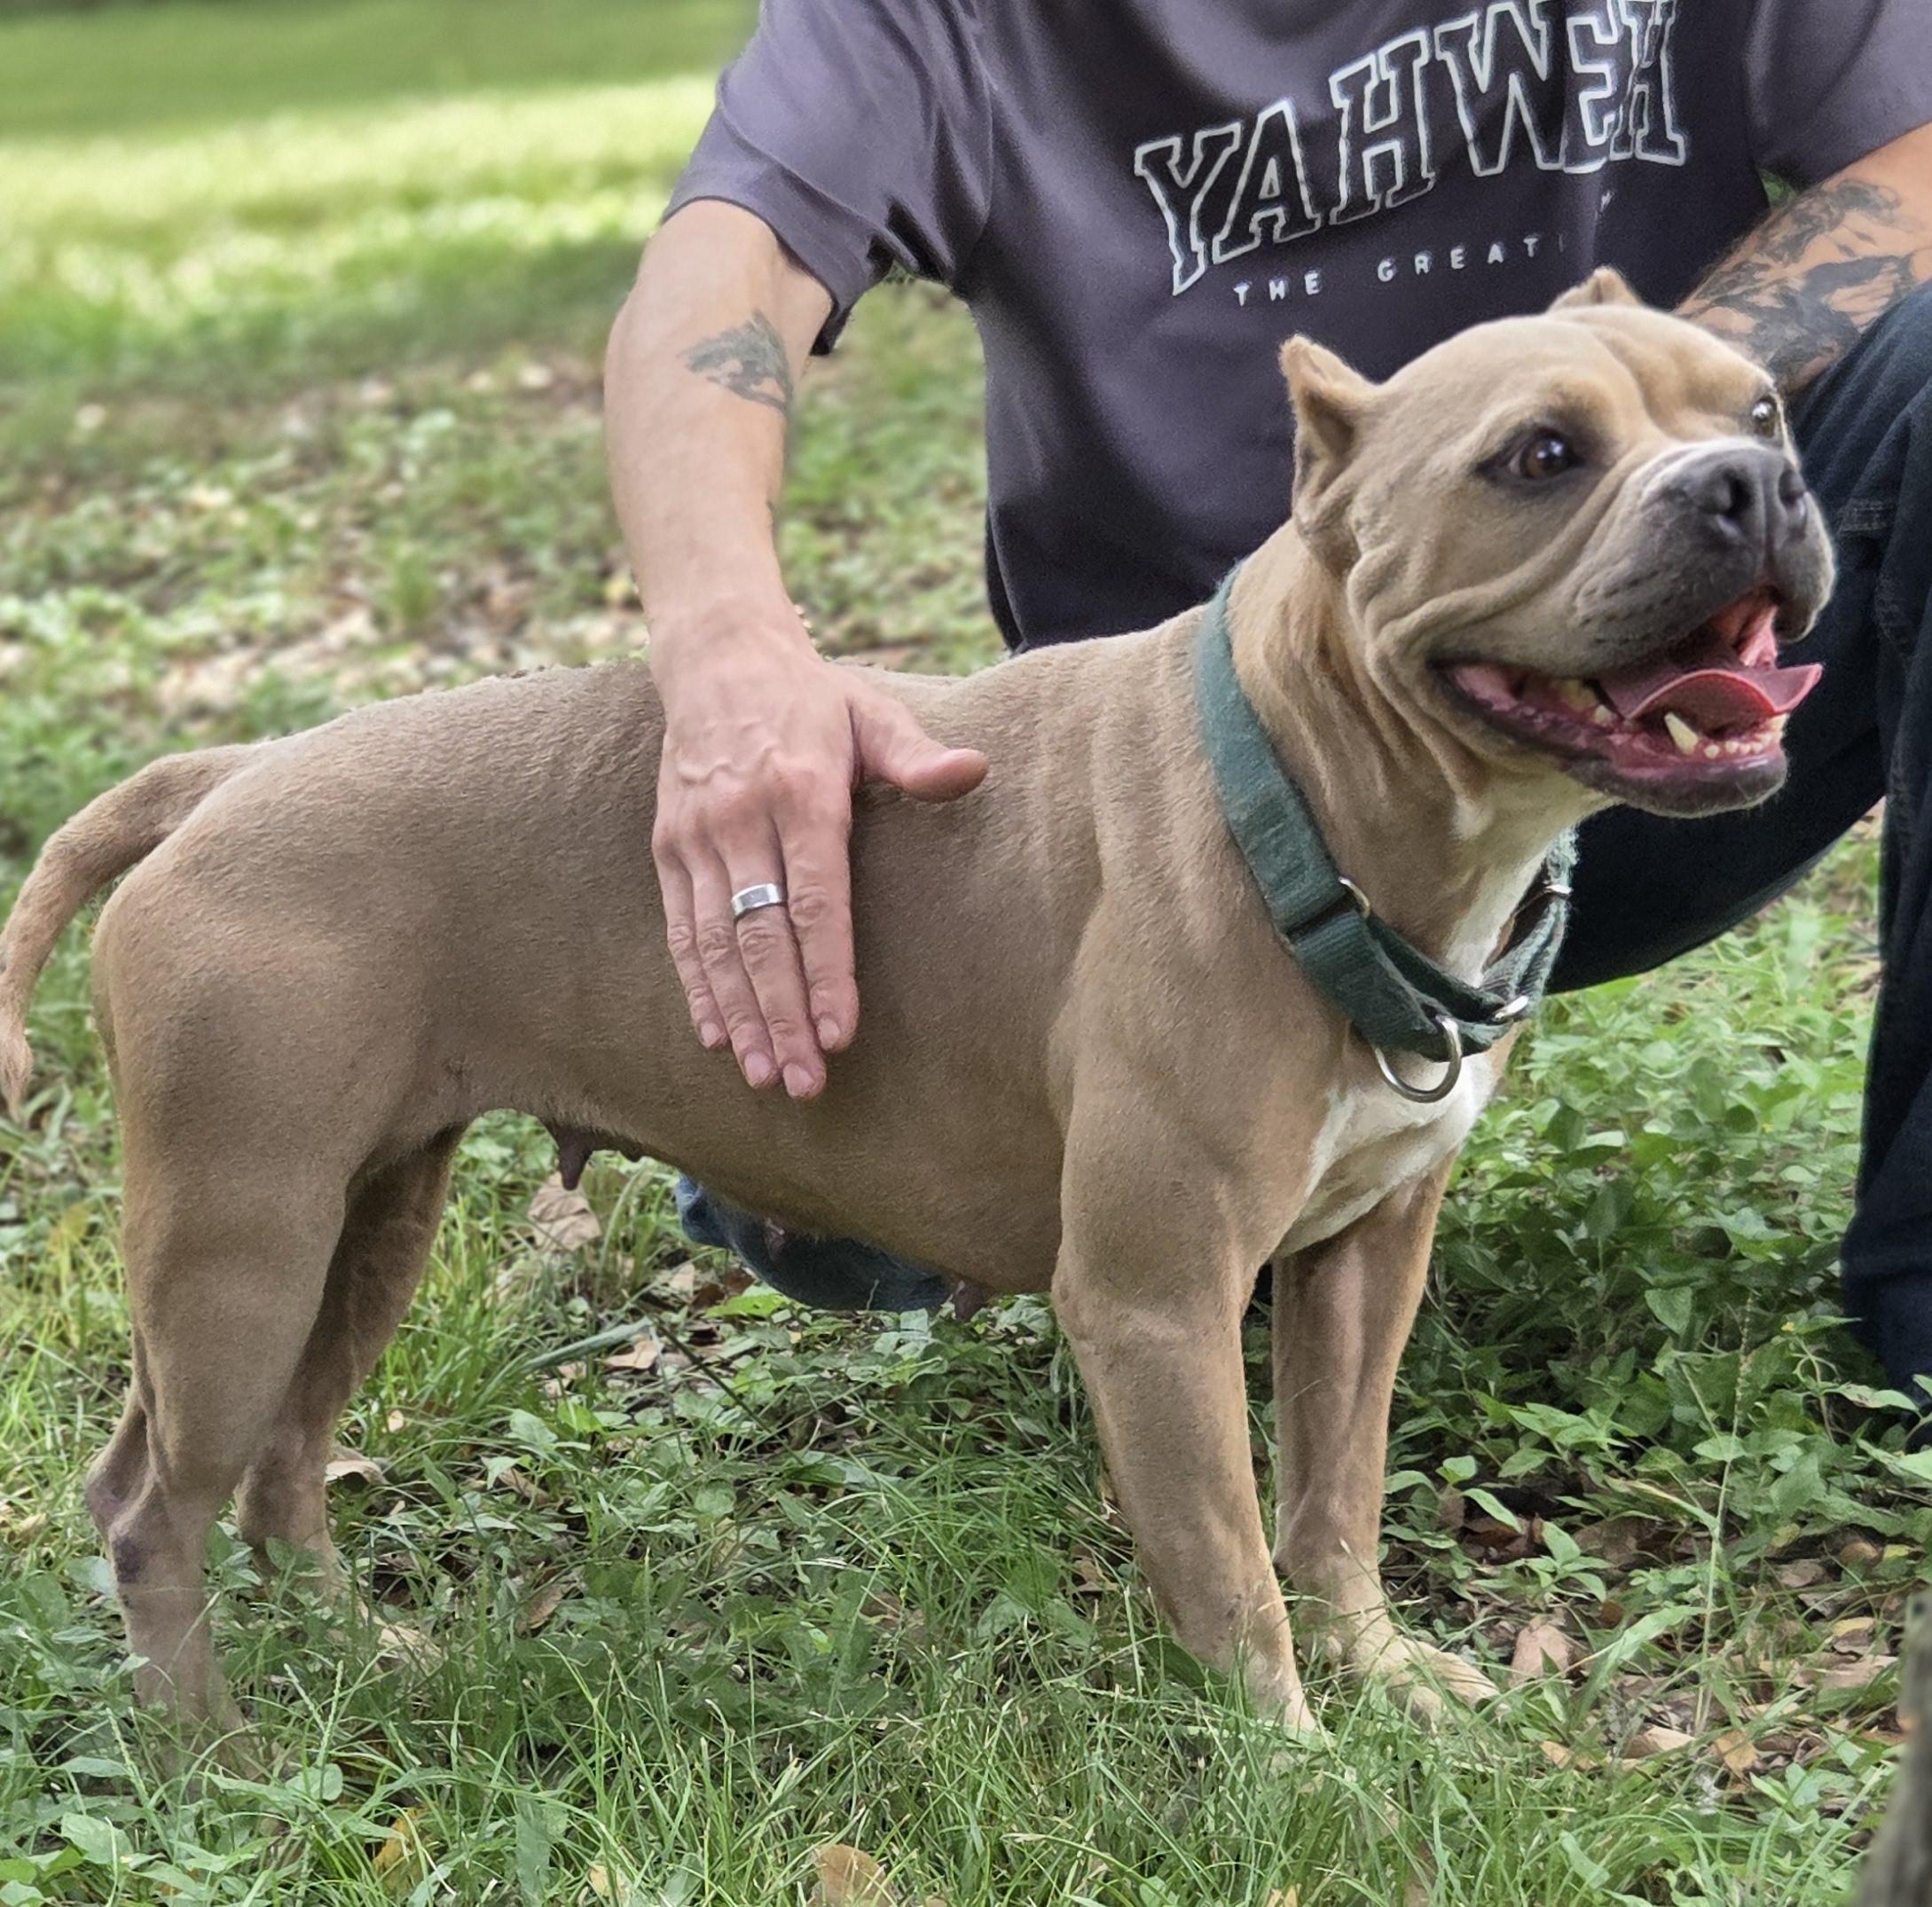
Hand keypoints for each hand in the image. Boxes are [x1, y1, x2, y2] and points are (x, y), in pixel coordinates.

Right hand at [650, 609, 986, 1096]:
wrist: (716, 659)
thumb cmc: (813, 697)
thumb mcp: (871, 711)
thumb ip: (916, 754)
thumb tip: (974, 770)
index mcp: (801, 794)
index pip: (814, 902)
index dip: (825, 973)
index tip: (840, 1033)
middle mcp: (743, 821)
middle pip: (762, 938)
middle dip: (783, 1016)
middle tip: (804, 1082)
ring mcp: (698, 839)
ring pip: (715, 944)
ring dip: (740, 1014)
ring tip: (764, 1074)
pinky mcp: (669, 849)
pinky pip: (681, 930)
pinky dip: (697, 986)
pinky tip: (717, 1035)